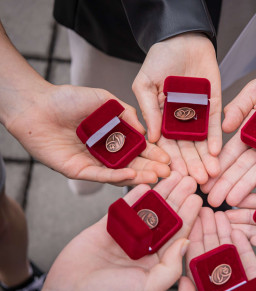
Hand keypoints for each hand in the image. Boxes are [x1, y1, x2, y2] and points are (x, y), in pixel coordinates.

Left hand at [5, 84, 170, 185]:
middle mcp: (104, 153)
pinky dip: (116, 176)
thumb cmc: (68, 99)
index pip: (138, 149)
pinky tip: (132, 174)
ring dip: (138, 176)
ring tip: (155, 177)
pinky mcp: (77, 170)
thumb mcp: (106, 100)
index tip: (169, 158)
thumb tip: (146, 131)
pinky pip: (99, 176)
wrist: (38, 104)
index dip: (154, 154)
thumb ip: (127, 113)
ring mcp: (91, 163)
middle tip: (168, 172)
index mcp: (113, 137)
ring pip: (118, 173)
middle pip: (132, 164)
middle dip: (151, 168)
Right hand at [36, 172, 202, 290]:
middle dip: (177, 198)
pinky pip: (123, 209)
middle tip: (188, 178)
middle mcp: (143, 248)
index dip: (188, 215)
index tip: (198, 197)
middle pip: (165, 218)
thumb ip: (171, 265)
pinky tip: (145, 182)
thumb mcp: (150, 288)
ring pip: (146, 210)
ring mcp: (125, 237)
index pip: (177, 233)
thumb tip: (186, 242)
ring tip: (171, 174)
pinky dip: (133, 196)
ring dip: (159, 193)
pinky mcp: (106, 229)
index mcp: (157, 261)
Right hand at [132, 33, 221, 183]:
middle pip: (186, 148)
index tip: (174, 176)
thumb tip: (149, 139)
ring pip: (202, 142)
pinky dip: (215, 138)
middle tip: (199, 182)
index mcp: (161, 119)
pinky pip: (214, 124)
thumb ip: (148, 110)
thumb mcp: (145, 84)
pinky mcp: (214, 105)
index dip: (171, 161)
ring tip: (211, 174)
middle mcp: (180, 121)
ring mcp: (197, 115)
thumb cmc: (159, 59)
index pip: (166, 145)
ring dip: (206, 158)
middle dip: (192, 165)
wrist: (183, 38)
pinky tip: (217, 153)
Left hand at [176, 208, 255, 290]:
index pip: (194, 267)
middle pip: (212, 257)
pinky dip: (245, 248)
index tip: (189, 222)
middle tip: (204, 208)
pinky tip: (238, 231)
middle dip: (208, 232)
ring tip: (220, 213)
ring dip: (225, 235)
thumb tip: (181, 280)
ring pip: (231, 257)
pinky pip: (252, 265)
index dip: (192, 243)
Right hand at [202, 66, 255, 206]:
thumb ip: (240, 105)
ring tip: (232, 199)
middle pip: (243, 166)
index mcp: (251, 130)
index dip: (219, 166)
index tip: (204, 180)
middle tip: (212, 200)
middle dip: (227, 183)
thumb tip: (223, 125)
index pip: (232, 152)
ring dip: (246, 184)